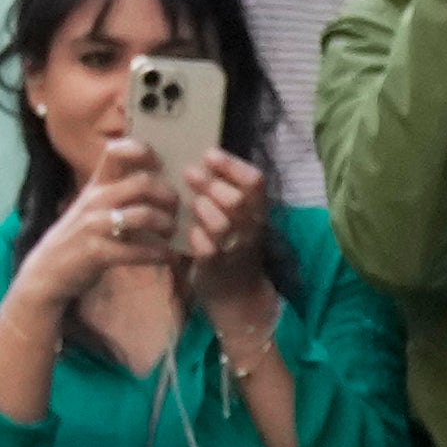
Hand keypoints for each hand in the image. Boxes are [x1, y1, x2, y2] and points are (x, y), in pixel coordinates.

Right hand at [12, 139, 178, 313]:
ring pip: (144, 215)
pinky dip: (159, 254)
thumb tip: (164, 180)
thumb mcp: (94, 207)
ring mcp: (94, 226)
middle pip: (143, 183)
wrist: (47, 272)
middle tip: (176, 210)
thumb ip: (119, 192)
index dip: (142, 150)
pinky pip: (138, 250)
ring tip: (171, 233)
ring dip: (166, 225)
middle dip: (168, 196)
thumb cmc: (79, 237)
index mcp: (97, 187)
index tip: (161, 164)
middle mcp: (95, 201)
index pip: (115, 153)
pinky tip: (169, 257)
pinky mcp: (96, 252)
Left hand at [178, 150, 274, 310]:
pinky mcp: (216, 265)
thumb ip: (227, 195)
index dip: (233, 165)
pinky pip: (206, 248)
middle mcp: (250, 227)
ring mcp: (234, 247)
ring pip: (223, 223)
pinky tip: (187, 230)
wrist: (237, 292)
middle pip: (239, 199)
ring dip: (203, 208)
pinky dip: (195, 236)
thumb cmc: (232, 247)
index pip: (255, 181)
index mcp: (257, 211)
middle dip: (212, 183)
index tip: (209, 154)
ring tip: (190, 201)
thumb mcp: (240, 218)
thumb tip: (201, 162)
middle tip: (189, 172)